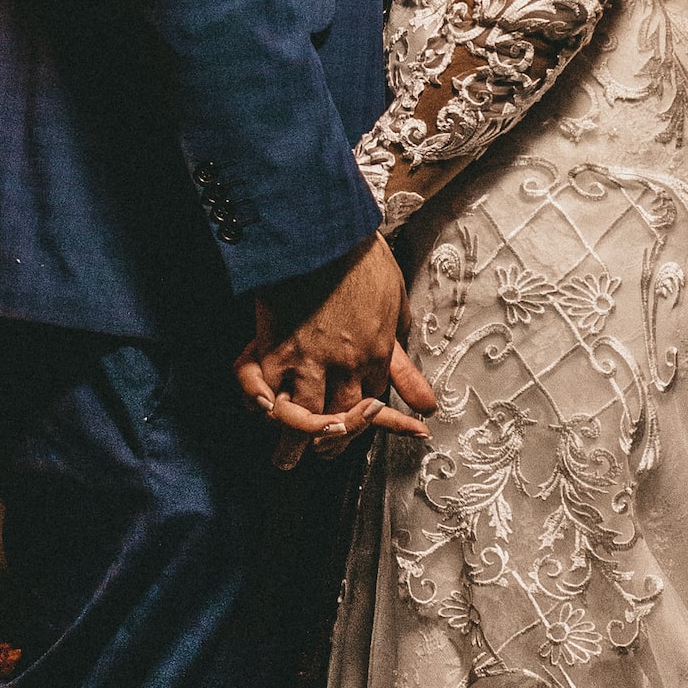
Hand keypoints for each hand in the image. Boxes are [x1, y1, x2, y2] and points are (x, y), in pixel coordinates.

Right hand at [235, 235, 437, 466]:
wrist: (325, 229)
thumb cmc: (363, 259)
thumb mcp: (396, 307)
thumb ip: (404, 360)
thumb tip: (428, 404)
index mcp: (377, 353)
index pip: (376, 403)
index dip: (368, 421)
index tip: (358, 428)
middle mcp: (344, 363)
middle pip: (340, 418)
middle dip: (332, 442)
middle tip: (320, 457)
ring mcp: (308, 357)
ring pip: (303, 414)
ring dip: (294, 440)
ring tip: (286, 458)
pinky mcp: (274, 345)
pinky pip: (263, 387)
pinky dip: (259, 401)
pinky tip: (261, 411)